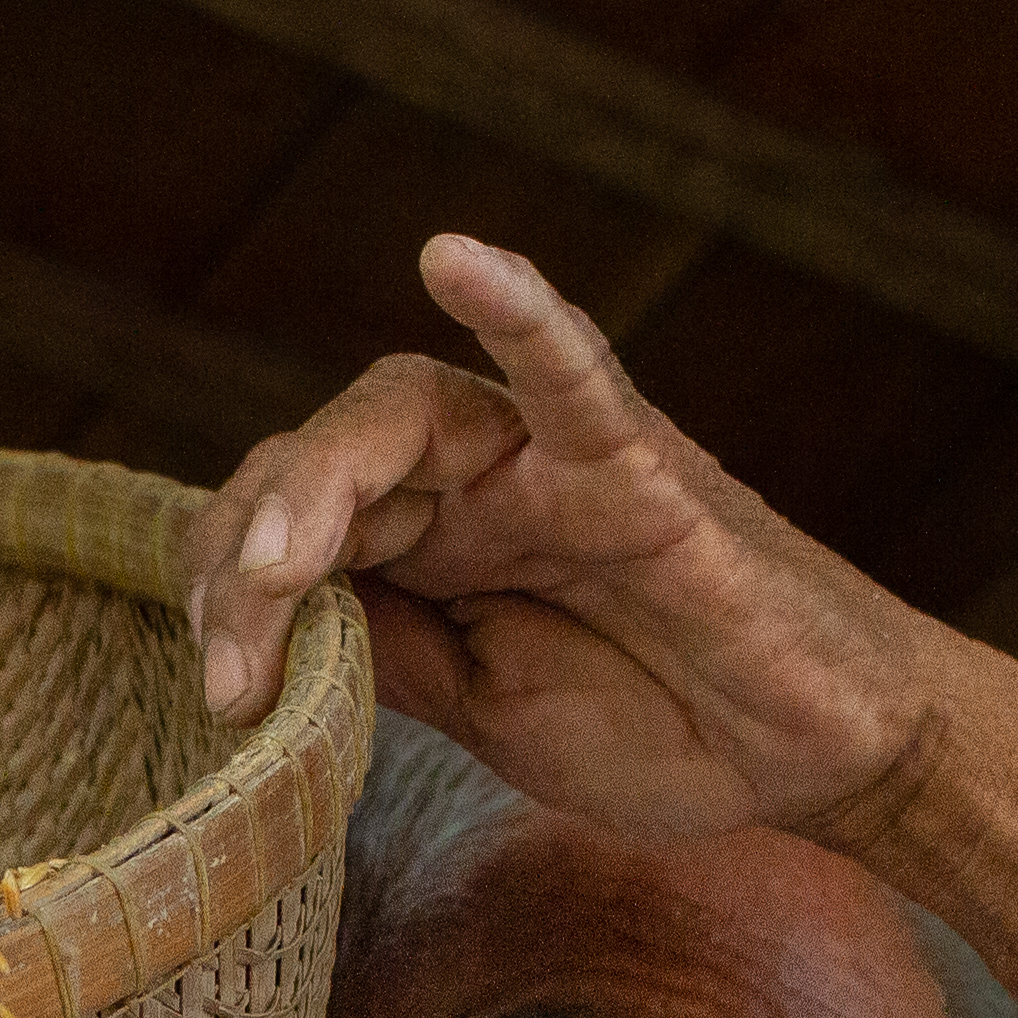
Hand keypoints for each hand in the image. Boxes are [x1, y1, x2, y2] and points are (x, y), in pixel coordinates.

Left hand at [186, 232, 962, 844]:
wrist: (803, 758)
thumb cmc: (656, 723)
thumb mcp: (477, 709)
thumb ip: (380, 653)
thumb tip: (255, 631)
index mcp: (425, 541)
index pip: (287, 525)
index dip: (226, 590)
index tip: (215, 690)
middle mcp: (470, 480)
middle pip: (322, 464)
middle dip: (248, 553)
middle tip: (227, 660)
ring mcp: (547, 463)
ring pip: (404, 419)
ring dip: (319, 480)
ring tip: (272, 558)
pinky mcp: (635, 467)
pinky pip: (572, 376)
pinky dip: (520, 312)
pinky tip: (458, 259)